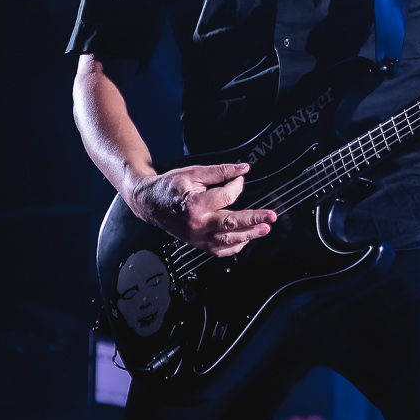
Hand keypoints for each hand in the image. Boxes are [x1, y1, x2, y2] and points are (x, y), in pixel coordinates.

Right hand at [126, 162, 275, 255]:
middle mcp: (197, 225)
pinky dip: (235, 246)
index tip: (240, 178)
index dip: (237, 186)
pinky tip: (247, 238)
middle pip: (230, 224)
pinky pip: (220, 250)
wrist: (148, 203)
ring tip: (265, 229)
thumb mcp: (193, 173)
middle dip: (253, 220)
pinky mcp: (198, 244)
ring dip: (249, 235)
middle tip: (271, 217)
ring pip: (228, 240)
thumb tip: (243, 169)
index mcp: (194, 205)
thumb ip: (220, 171)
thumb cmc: (169, 187)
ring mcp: (197, 237)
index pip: (225, 197)